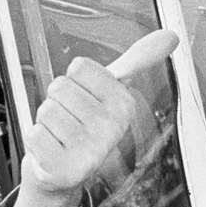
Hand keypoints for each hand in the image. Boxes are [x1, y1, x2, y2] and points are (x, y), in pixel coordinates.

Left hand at [9, 30, 178, 206]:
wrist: (64, 171)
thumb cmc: (83, 124)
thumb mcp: (110, 91)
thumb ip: (137, 61)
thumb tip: (171, 35)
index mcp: (125, 105)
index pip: (79, 66)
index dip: (75, 80)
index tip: (84, 98)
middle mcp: (112, 129)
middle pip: (59, 87)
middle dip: (58, 101)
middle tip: (70, 121)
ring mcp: (89, 152)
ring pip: (46, 110)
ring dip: (46, 122)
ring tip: (60, 137)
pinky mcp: (63, 169)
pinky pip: (34, 133)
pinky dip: (36, 141)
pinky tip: (51, 152)